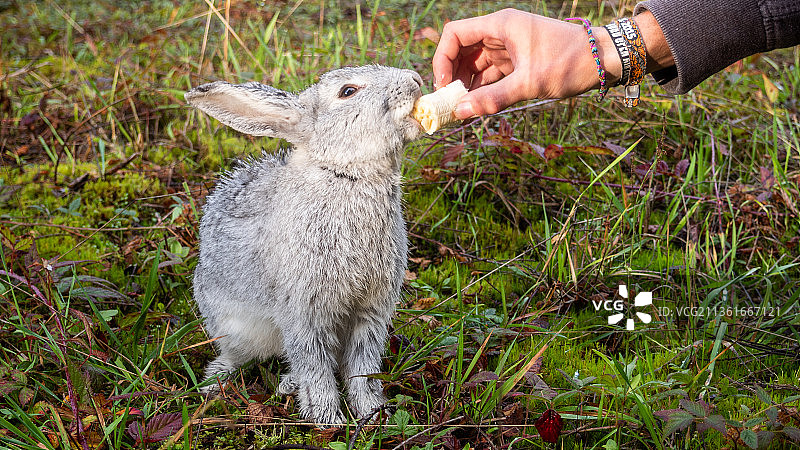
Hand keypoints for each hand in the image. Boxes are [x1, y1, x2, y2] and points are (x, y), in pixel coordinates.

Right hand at [432, 8, 620, 118]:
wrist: (604, 61)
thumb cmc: (570, 63)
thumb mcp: (530, 83)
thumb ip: (493, 98)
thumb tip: (461, 112)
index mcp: (501, 25)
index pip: (455, 34)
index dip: (443, 59)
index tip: (443, 86)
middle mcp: (501, 33)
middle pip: (461, 50)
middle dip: (452, 76)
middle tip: (449, 103)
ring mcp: (508, 47)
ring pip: (475, 65)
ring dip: (466, 86)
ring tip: (462, 111)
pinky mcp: (517, 61)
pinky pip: (490, 74)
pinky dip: (482, 90)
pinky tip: (478, 107)